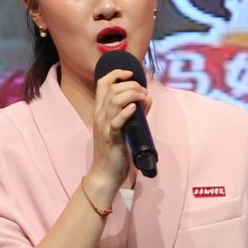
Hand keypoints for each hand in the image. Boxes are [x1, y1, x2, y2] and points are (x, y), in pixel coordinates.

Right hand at [85, 67, 144, 206]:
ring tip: (142, 97)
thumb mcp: (125, 127)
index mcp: (100, 111)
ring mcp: (105, 126)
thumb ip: (136, 112)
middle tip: (143, 91)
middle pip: (111, 88)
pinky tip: (134, 109)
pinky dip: (126, 112)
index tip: (130, 74)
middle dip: (130, 84)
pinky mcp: (112, 138)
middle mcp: (100, 116)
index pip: (102, 83)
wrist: (105, 174)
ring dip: (131, 94)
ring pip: (114, 100)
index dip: (116, 73)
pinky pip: (117, 121)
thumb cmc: (115, 151)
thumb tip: (147, 98)